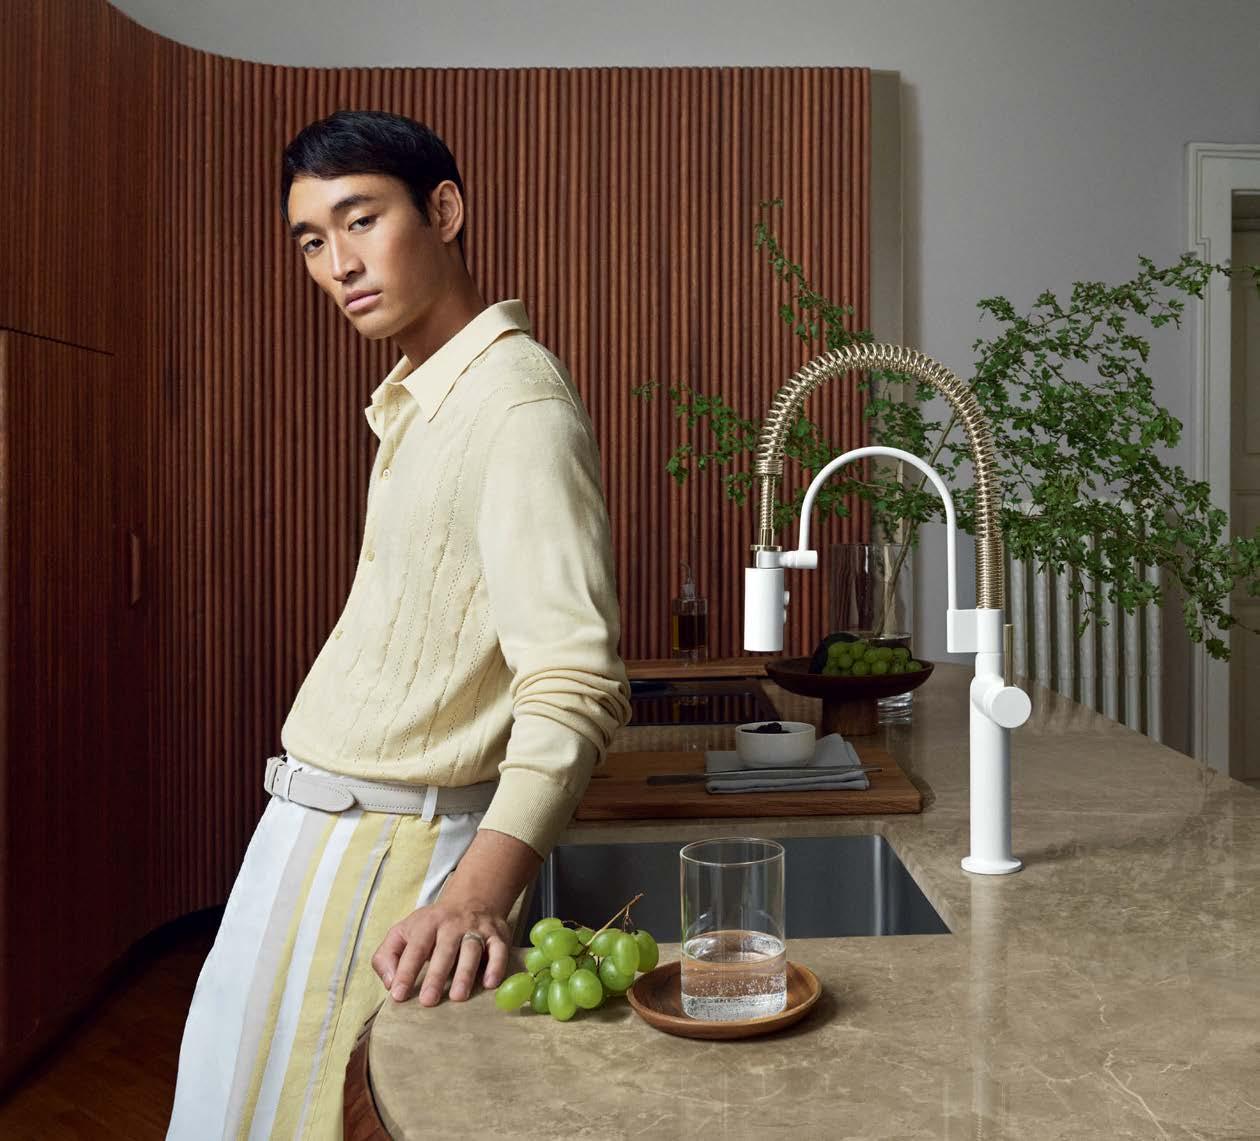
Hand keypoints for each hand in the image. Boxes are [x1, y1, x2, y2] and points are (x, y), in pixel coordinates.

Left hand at [371, 898, 510, 1005]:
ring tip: (458, 996)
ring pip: (472, 949)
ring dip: (465, 973)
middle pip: (444, 949)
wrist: (471, 899)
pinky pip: (499, 950)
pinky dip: (497, 966)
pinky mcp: (497, 935)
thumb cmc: (431, 926)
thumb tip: (390, 983)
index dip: (405, 971)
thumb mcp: (403, 932)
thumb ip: (387, 956)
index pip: (415, 948)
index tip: (398, 994)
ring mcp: (476, 929)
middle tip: (428, 1001)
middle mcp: (452, 925)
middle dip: (436, 975)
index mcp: (427, 924)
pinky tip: (490, 983)